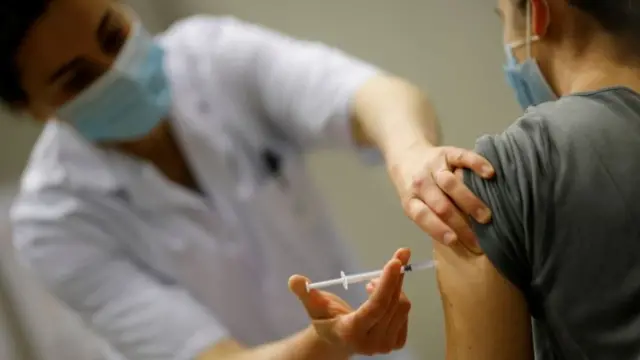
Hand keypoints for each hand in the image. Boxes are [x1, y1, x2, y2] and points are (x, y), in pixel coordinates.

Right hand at [289, 248, 411, 355]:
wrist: (337, 341)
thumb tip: (294, 279)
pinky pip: (405, 313)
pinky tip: (383, 296)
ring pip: (402, 307)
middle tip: (397, 257)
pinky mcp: (396, 343)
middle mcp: (371, 343)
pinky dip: (397, 298)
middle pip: (392, 304)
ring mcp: (385, 346)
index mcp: (351, 332)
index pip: (375, 307)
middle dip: (395, 278)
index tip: (395, 262)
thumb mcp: (313, 306)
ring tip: (374, 282)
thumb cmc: (324, 319)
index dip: (386, 283)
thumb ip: (305, 293)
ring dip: (394, 287)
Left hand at [386, 142, 494, 248]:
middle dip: (460, 223)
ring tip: (486, 216)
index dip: (438, 229)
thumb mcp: (415, 206)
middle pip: (441, 204)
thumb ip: (431, 220)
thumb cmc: (416, 190)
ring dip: (470, 201)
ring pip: (451, 183)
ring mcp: (434, 166)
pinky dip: (477, 164)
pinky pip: (463, 156)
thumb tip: (458, 244)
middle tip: (479, 238)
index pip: (422, 216)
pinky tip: (489, 174)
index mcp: (410, 200)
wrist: (407, 156)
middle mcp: (420, 183)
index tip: (454, 241)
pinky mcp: (448, 152)